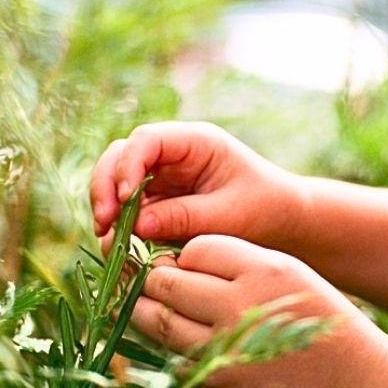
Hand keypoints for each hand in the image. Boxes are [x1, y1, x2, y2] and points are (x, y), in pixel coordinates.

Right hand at [90, 121, 302, 249]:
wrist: (284, 221)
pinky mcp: (158, 200)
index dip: (127, 166)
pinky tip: (119, 248)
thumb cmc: (265, 208)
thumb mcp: (230, 215)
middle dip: (105, 186)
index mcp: (195, 142)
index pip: (146, 140)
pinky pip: (127, 207)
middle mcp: (172, 154)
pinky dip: (118, 225)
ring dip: (106, 207)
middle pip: (120, 155)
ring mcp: (162, 176)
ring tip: (107, 240)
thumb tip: (138, 225)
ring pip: (115, 180)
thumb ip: (185, 217)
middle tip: (104, 224)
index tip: (123, 199)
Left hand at [128, 234, 386, 387]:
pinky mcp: (217, 385)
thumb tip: (175, 261)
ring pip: (156, 320)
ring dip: (146, 308)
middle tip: (156, 277)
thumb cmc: (315, 316)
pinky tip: (173, 334)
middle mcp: (239, 307)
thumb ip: (235, 260)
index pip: (196, 249)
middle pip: (167, 282)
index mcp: (262, 271)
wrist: (351, 381)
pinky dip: (165, 342)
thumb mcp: (286, 270)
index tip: (188, 261)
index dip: (187, 254)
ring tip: (148, 300)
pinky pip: (172, 355)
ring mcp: (225, 350)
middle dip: (156, 277)